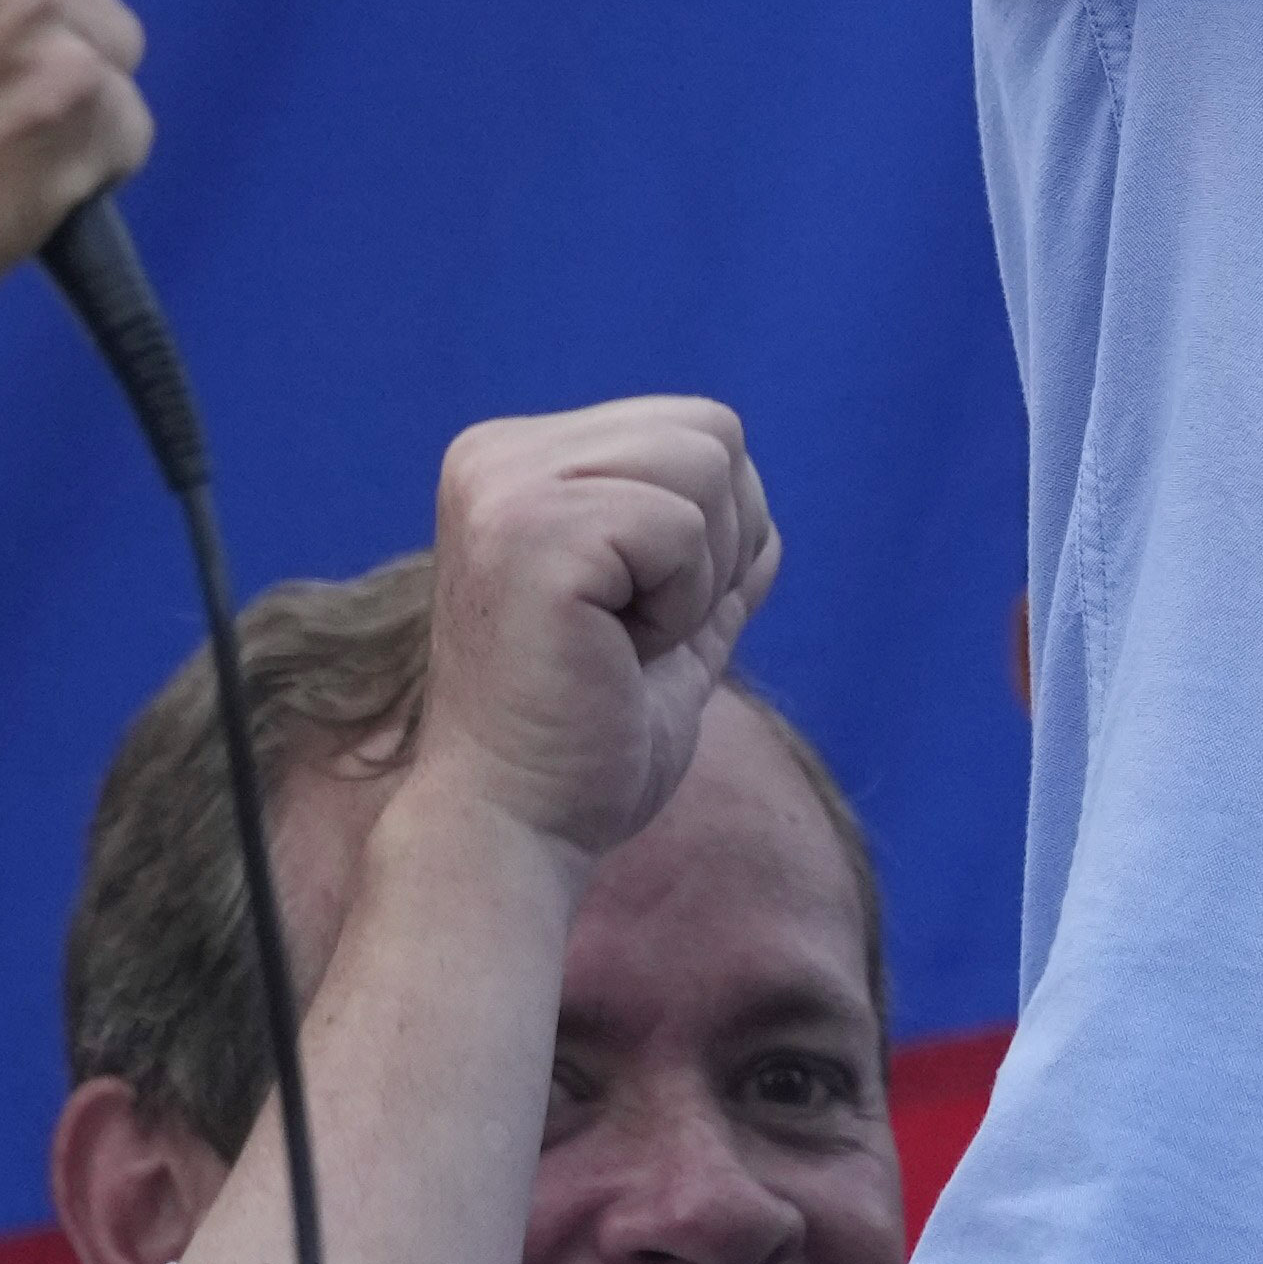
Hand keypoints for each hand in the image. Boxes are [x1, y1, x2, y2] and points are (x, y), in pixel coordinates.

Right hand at [382, 396, 779, 884]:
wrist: (516, 834)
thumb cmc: (580, 752)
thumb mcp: (665, 642)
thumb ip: (706, 574)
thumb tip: (766, 530)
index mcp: (515, 464)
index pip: (695, 429)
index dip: (716, 534)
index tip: (636, 623)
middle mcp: (496, 455)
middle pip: (712, 430)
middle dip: (718, 546)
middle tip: (637, 636)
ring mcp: (504, 486)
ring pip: (705, 464)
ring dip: (697, 578)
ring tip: (619, 643)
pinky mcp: (528, 531)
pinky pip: (682, 525)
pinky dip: (679, 604)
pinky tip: (612, 654)